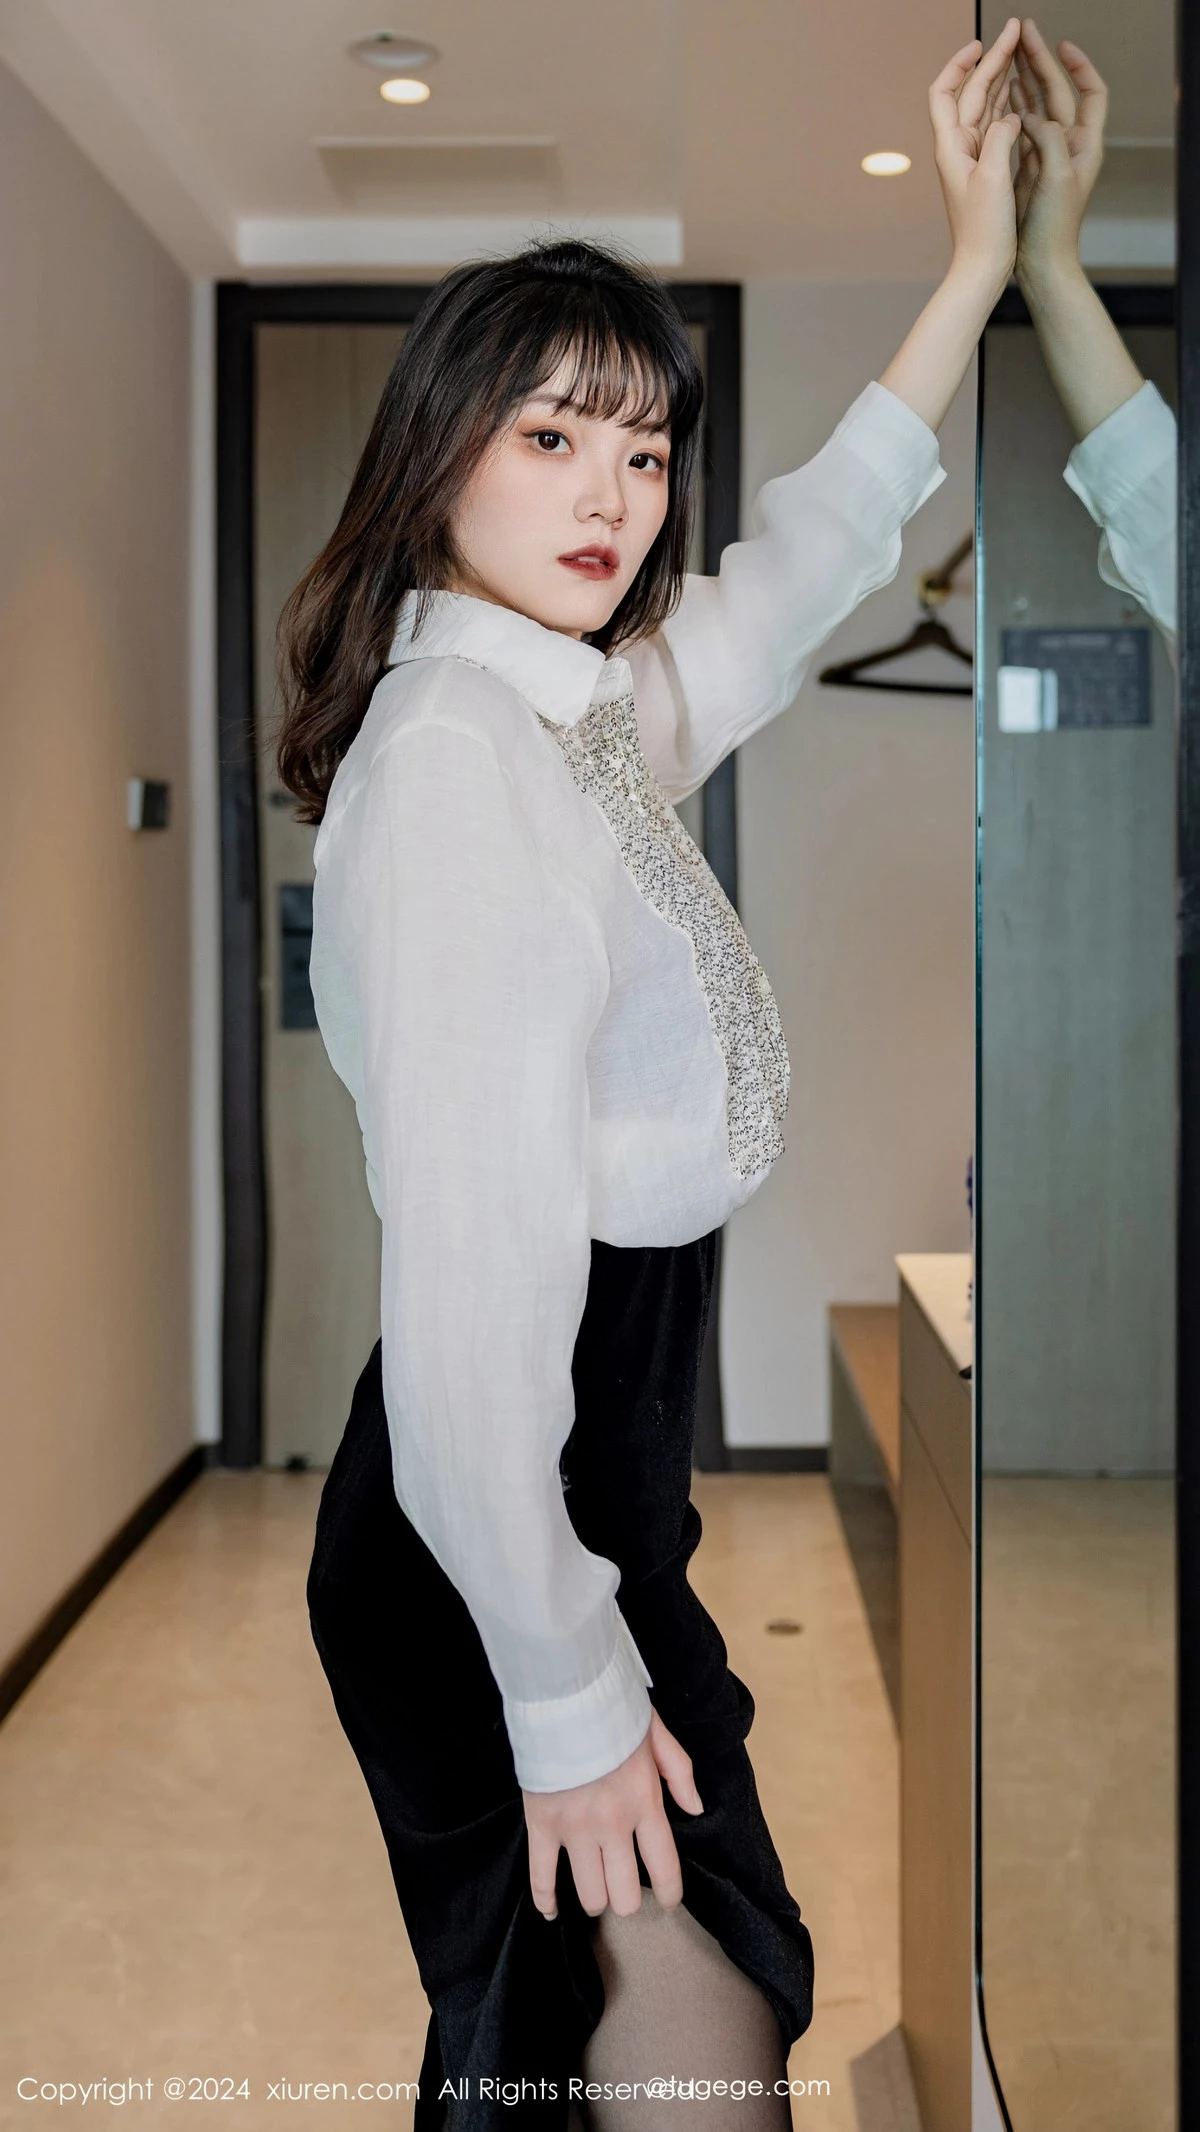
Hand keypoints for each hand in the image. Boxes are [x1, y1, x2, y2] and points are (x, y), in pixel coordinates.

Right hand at [523, 1705, 703, 1921]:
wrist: (564, 1695)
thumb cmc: (614, 1713)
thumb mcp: (658, 1736)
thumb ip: (681, 1774)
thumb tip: (696, 1809)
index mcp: (645, 1804)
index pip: (665, 1868)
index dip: (670, 1895)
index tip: (667, 1900)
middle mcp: (612, 1825)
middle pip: (625, 1895)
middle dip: (627, 1899)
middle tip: (623, 1886)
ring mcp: (575, 1829)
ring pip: (590, 1895)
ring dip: (595, 1897)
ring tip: (595, 1886)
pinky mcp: (541, 1825)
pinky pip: (541, 1878)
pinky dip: (545, 1900)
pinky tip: (551, 1909)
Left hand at [928, 20, 1022, 292]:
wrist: (981, 268)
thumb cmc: (984, 231)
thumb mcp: (993, 178)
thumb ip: (999, 138)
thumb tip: (1010, 115)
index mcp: (951, 146)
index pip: (945, 91)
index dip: (959, 63)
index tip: (982, 42)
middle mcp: (957, 149)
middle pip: (970, 92)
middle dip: (992, 60)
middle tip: (1016, 30)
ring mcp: (971, 159)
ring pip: (984, 106)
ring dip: (999, 77)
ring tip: (1019, 51)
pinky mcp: (985, 171)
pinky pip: (994, 127)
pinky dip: (1005, 105)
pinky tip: (1018, 95)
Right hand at [1012, 20, 1107, 283]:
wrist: (1042, 262)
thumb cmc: (1053, 226)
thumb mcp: (1056, 177)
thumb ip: (1048, 139)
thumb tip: (1032, 116)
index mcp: (1083, 144)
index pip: (1091, 92)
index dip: (1079, 66)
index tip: (1061, 45)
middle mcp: (1068, 145)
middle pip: (1058, 92)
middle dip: (1041, 62)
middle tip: (1023, 32)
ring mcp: (1047, 155)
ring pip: (1037, 106)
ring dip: (1024, 79)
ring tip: (1008, 53)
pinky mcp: (1028, 168)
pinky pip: (1021, 127)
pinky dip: (1011, 107)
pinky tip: (1000, 93)